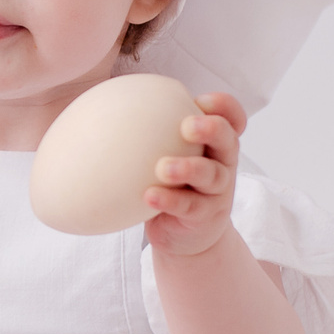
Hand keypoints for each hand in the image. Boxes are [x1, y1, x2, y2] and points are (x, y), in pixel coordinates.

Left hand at [143, 93, 246, 259]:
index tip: (202, 101)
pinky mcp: (205, 215)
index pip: (232, 119)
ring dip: (188, 168)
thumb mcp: (166, 155)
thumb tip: (101, 105)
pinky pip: (189, 206)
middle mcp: (222, 163)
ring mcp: (218, 191)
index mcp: (214, 143)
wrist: (183, 233)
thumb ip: (151, 133)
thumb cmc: (172, 184)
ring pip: (211, 175)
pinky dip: (170, 200)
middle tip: (187, 126)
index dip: (225, 107)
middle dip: (212, 129)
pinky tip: (148, 196)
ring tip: (163, 168)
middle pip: (228, 141)